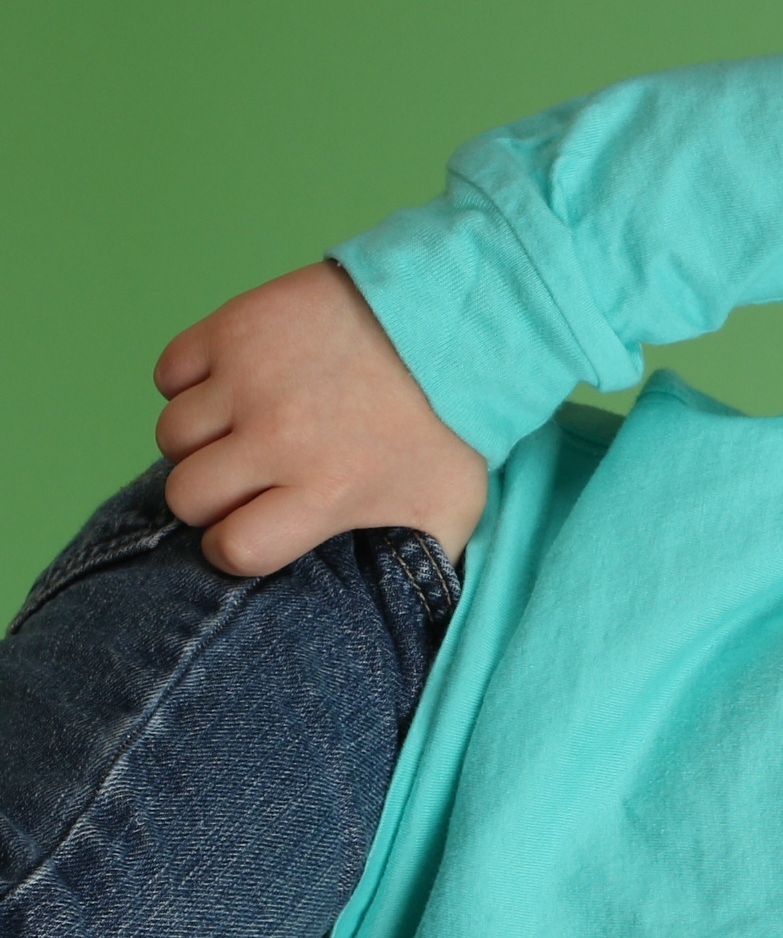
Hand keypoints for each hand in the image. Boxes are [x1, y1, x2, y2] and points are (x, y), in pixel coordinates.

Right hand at [153, 261, 488, 575]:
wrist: (457, 320)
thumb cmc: (455, 423)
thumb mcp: (451, 509)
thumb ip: (418, 567)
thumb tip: (400, 617)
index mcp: (327, 491)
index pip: (233, 549)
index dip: (237, 547)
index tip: (255, 531)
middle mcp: (280, 438)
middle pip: (187, 495)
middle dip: (211, 498)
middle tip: (248, 479)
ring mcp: (251, 378)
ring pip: (172, 435)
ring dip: (199, 440)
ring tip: (244, 430)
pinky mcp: (234, 326)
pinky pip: (170, 373)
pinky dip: (190, 382)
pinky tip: (234, 386)